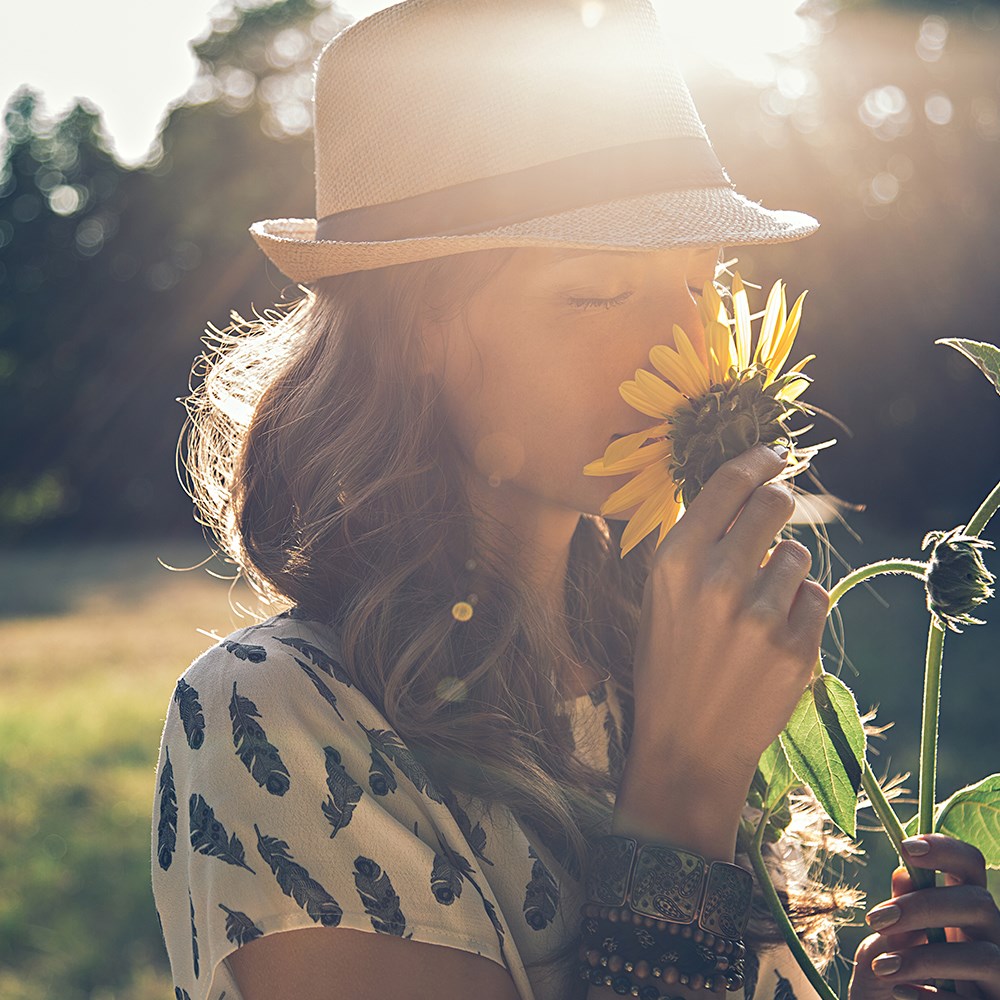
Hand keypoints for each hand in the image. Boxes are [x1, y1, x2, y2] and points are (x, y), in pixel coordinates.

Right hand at [627, 444, 828, 784]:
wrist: (687, 743)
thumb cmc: (667, 662)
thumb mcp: (659, 595)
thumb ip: (694, 543)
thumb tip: (738, 490)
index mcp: (675, 561)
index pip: (729, 483)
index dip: (758, 459)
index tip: (773, 453)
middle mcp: (717, 580)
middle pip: (776, 504)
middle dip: (778, 505)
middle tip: (774, 517)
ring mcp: (760, 616)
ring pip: (799, 554)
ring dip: (785, 569)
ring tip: (758, 604)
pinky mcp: (796, 648)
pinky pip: (816, 596)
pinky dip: (801, 608)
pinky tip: (774, 634)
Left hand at [849, 834, 999, 999]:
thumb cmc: (888, 984)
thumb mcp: (883, 948)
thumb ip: (895, 918)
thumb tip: (905, 875)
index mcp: (959, 913)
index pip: (970, 867)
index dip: (946, 849)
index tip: (905, 846)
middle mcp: (986, 940)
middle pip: (980, 904)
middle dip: (925, 906)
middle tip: (875, 918)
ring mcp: (996, 980)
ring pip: (986, 956)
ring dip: (927, 957)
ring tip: (881, 967)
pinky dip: (935, 996)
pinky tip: (900, 992)